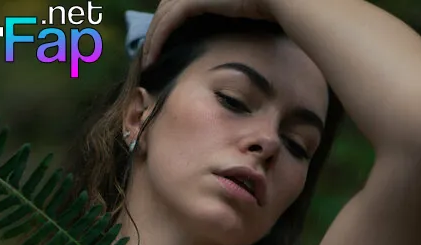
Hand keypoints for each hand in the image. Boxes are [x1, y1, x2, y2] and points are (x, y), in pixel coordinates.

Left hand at [142, 0, 276, 67]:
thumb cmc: (273, 11)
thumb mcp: (246, 15)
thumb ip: (232, 21)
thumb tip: (233, 42)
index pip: (178, 5)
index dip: (167, 25)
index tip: (163, 48)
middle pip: (166, 8)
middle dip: (155, 32)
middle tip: (150, 55)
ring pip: (163, 16)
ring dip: (152, 39)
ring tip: (148, 62)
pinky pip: (167, 22)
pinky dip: (157, 40)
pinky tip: (152, 58)